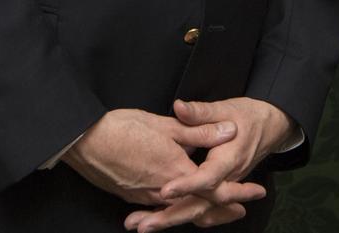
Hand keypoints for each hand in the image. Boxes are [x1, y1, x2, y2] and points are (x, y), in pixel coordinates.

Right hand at [61, 108, 261, 211]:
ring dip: (199, 213)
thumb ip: (199, 131)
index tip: (254, 193)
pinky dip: (173, 212)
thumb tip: (229, 130)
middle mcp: (163, 191)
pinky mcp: (132, 197)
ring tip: (215, 213)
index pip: (214, 189)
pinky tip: (176, 209)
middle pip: (199, 208)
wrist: (84, 141)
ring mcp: (146, 198)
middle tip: (241, 209)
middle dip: (222, 211)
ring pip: (179, 212)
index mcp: (176, 172)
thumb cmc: (123, 128)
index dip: (237, 192)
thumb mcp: (167, 125)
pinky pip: (160, 210)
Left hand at [123, 98, 292, 231]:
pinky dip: (181, 215)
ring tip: (142, 225)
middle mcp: (228, 179)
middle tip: (143, 224)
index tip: (164, 191)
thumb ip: (200, 112)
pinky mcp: (219, 190)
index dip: (186, 185)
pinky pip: (201, 209)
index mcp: (229, 159)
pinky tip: (160, 219)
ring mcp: (224, 187)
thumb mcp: (225, 108)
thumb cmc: (248, 116)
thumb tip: (179, 107)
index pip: (207, 178)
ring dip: (171, 219)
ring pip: (199, 211)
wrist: (271, 127)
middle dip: (171, 216)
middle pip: (201, 205)